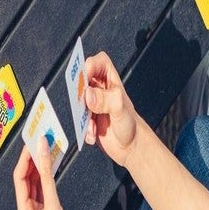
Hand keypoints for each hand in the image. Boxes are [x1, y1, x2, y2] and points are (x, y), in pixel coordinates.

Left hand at [13, 141, 80, 209]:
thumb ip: (49, 181)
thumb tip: (43, 156)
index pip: (20, 179)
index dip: (25, 159)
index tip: (33, 143)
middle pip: (26, 182)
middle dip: (32, 162)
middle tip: (41, 143)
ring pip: (35, 188)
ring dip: (40, 171)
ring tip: (47, 152)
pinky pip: (43, 197)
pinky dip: (47, 183)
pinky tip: (53, 173)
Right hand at [84, 52, 137, 167]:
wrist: (130, 147)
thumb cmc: (131, 125)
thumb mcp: (121, 110)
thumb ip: (107, 100)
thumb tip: (89, 94)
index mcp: (110, 80)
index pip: (97, 62)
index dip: (89, 66)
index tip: (85, 79)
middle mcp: (100, 89)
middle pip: (82, 79)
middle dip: (80, 94)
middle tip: (85, 105)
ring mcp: (92, 102)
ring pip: (77, 100)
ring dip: (81, 114)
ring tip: (92, 124)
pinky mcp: (87, 115)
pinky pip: (77, 117)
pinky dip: (83, 126)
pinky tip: (93, 133)